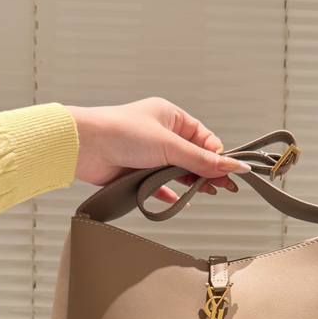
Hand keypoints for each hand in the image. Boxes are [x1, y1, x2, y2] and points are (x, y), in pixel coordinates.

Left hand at [65, 97, 250, 204]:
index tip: (228, 174)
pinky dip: (169, 194)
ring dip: (189, 183)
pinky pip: (159, 186)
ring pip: (177, 172)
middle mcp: (161, 134)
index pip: (204, 139)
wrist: (85, 146)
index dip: (217, 157)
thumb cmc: (121, 132)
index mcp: (171, 117)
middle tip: (223, 189)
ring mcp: (149, 154)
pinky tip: (180, 200)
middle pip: (193, 157)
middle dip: (207, 172)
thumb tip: (233, 165)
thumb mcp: (169, 145)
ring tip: (203, 193)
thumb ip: (202, 160)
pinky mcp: (137, 173)